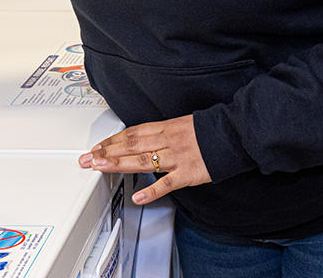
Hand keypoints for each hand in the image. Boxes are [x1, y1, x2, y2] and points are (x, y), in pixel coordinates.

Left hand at [79, 115, 211, 203]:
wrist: (235, 133)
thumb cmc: (209, 131)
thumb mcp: (182, 125)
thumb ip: (162, 134)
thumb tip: (142, 140)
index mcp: (166, 128)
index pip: (132, 134)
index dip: (111, 141)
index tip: (96, 147)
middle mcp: (168, 141)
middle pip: (131, 145)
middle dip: (106, 152)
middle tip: (87, 159)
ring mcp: (178, 157)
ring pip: (144, 160)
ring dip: (119, 164)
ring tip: (100, 168)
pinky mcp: (189, 173)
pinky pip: (168, 183)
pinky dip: (152, 190)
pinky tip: (138, 196)